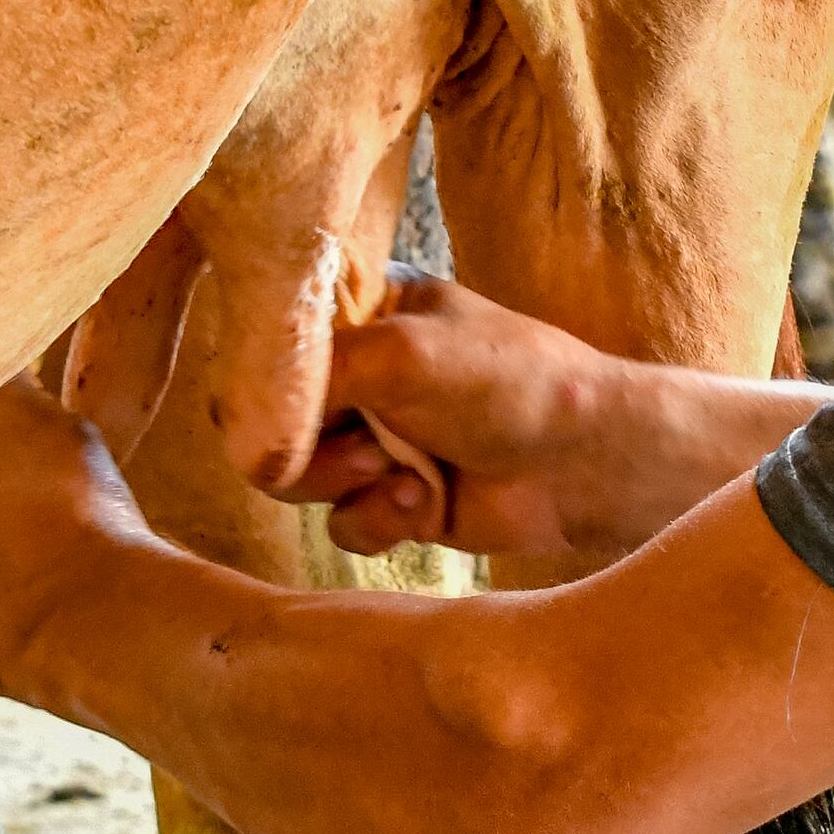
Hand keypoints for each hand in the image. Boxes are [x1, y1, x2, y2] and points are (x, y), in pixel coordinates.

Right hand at [272, 277, 625, 562]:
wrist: (586, 462)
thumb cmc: (512, 383)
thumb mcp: (405, 353)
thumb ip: (316, 371)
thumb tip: (246, 419)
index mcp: (361, 311)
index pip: (269, 343)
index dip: (268, 381)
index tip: (296, 403)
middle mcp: (358, 373)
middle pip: (269, 421)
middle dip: (309, 447)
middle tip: (364, 451)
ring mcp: (372, 438)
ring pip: (298, 479)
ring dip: (344, 485)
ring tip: (405, 476)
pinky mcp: (392, 499)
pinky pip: (341, 523)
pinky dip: (377, 519)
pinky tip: (427, 503)